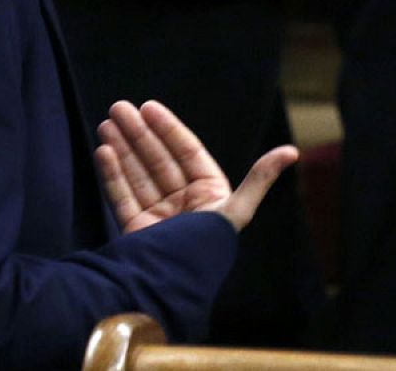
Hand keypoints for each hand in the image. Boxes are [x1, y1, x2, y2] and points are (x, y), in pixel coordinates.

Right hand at [94, 99, 298, 233]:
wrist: (172, 287)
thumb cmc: (207, 247)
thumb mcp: (236, 211)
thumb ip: (260, 179)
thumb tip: (292, 151)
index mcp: (208, 193)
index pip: (186, 152)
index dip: (168, 128)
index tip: (148, 107)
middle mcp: (183, 202)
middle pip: (158, 159)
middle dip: (139, 134)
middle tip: (118, 108)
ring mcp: (158, 215)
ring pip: (138, 173)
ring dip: (122, 148)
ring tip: (107, 124)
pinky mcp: (136, 230)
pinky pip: (122, 195)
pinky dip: (113, 173)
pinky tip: (103, 151)